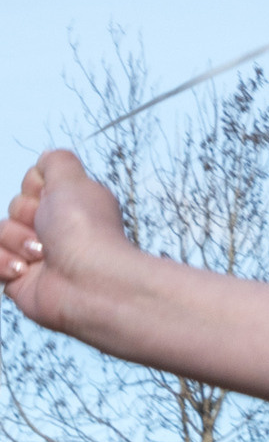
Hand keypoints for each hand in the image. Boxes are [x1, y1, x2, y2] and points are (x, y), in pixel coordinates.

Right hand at [1, 150, 136, 333]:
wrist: (86, 283)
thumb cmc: (85, 231)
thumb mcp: (73, 181)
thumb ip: (57, 162)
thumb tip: (46, 158)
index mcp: (71, 201)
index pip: (32, 183)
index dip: (35, 188)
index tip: (50, 198)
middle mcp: (56, 225)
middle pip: (14, 207)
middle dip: (25, 216)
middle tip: (47, 230)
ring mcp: (36, 251)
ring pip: (0, 232)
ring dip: (17, 241)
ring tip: (41, 254)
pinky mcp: (19, 276)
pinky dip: (5, 263)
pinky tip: (26, 271)